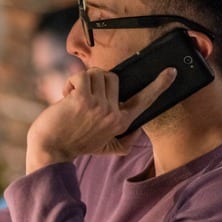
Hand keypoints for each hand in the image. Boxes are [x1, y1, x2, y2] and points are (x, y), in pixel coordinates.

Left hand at [25, 67, 175, 172]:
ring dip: (81, 82)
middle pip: (112, 77)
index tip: (171, 71)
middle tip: (81, 99)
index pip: (145, 100)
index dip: (159, 85)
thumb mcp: (104, 147)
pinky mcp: (83, 100)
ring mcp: (99, 107)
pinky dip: (70, 82)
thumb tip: (138, 130)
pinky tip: (65, 97)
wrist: (49, 150)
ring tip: (73, 98)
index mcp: (122, 123)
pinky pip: (81, 76)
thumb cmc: (74, 144)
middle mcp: (114, 114)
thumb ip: (124, 141)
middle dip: (94, 82)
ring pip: (97, 74)